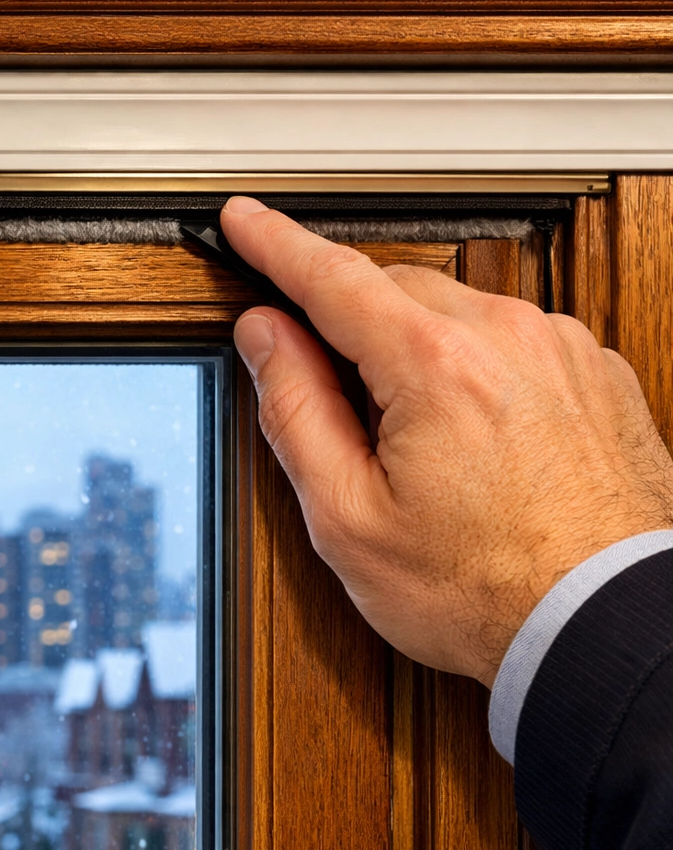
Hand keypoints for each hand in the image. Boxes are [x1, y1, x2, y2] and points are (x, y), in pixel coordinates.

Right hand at [224, 196, 672, 686]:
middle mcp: (506, 336)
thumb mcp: (349, 517)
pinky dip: (469, 362)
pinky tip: (469, 434)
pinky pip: (506, 336)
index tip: (245, 222)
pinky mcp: (590, 371)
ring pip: (451, 310)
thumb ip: (296, 411)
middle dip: (347, 322)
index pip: (332, 278)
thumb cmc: (483, 589)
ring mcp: (558, 348)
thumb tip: (266, 337)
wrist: (604, 627)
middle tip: (330, 397)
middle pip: (392, 289)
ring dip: (411, 348)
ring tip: (413, 443)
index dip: (274, 245)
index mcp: (436, 365)